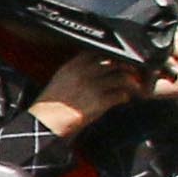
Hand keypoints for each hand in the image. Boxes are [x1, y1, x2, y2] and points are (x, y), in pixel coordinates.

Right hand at [29, 57, 144, 134]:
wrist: (43, 124)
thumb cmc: (48, 107)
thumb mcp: (59, 80)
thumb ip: (76, 71)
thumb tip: (94, 69)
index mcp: (72, 66)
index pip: (98, 51)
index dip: (112, 55)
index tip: (119, 60)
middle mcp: (83, 73)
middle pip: (114, 61)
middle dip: (127, 67)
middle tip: (133, 73)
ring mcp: (92, 86)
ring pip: (122, 77)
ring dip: (131, 83)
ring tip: (134, 88)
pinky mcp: (99, 102)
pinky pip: (120, 95)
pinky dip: (125, 97)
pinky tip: (123, 100)